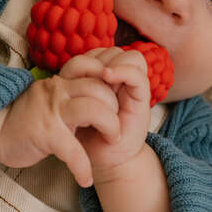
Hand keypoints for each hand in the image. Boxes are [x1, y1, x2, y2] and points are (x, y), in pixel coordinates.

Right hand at [0, 75, 120, 187]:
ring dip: (110, 128)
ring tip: (110, 142)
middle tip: (115, 128)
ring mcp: (52, 112)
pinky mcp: (46, 134)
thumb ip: (69, 94)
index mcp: (61, 82)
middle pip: (100, 89)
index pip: (94, 71)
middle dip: (115, 109)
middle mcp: (58, 91)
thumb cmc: (23, 119)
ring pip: (94, 110)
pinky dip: (83, 167)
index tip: (116, 102)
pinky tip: (85, 179)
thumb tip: (95, 95)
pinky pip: (74, 151)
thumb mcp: (48, 99)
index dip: (111, 84)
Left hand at [59, 47, 150, 182]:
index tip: (75, 72)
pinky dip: (123, 71)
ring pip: (132, 57)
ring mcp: (134, 89)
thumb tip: (69, 67)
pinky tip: (108, 76)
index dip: (91, 56)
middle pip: (117, 50)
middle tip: (90, 76)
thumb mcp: (75, 105)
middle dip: (102, 58)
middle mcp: (124, 82)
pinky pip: (138, 75)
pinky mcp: (142, 100)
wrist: (102, 160)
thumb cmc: (85, 135)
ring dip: (114, 62)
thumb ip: (76, 84)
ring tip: (101, 78)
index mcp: (107, 80)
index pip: (103, 51)